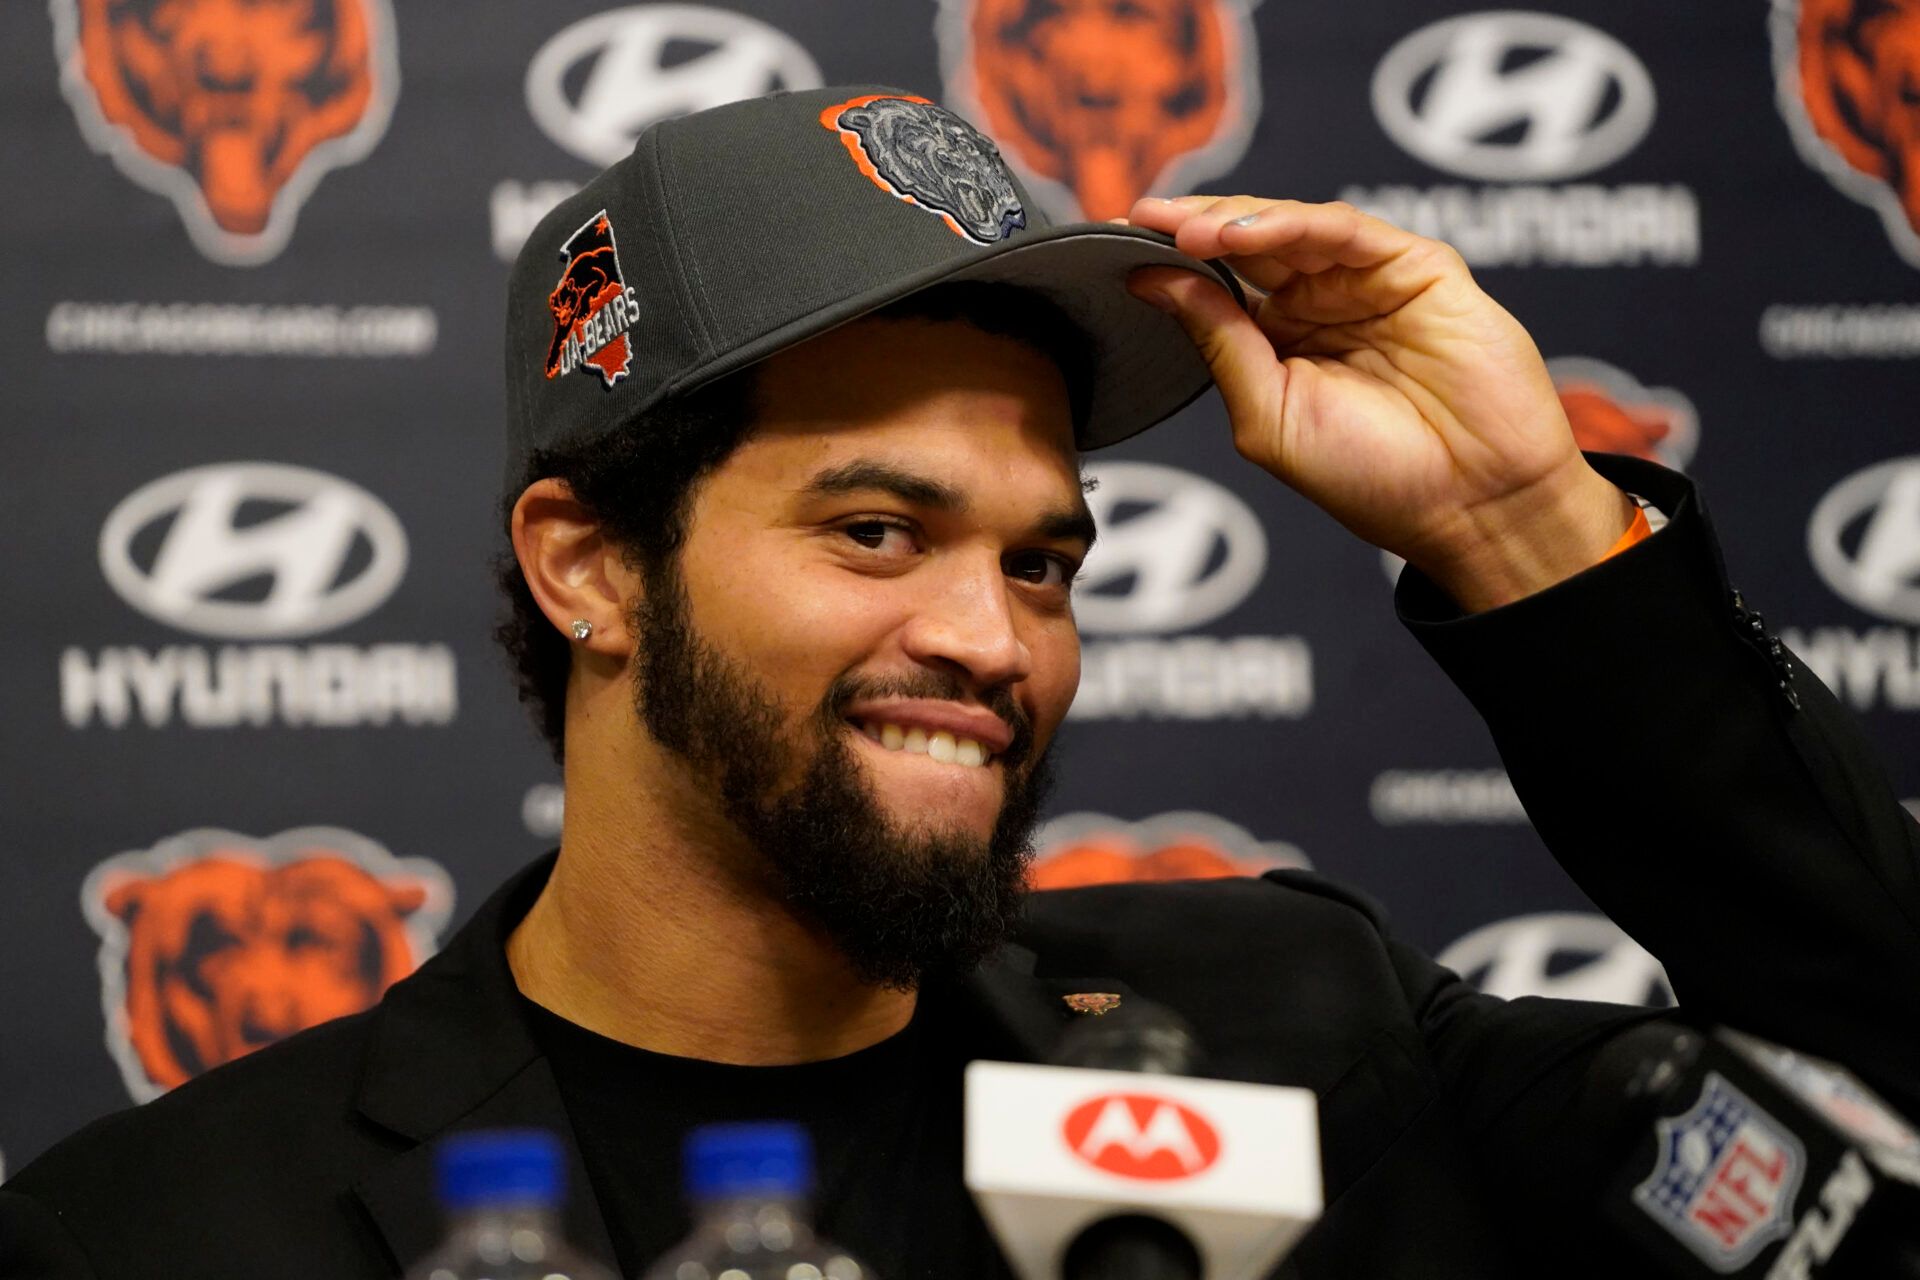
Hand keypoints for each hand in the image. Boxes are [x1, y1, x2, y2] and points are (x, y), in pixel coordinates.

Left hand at [1125, 195, 1635, 611]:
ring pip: (1292, 227)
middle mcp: (1322, 303)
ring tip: (1187, 229)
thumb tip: (1152, 281)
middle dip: (1192, 224)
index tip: (1116, 240)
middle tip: (1142, 217)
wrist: (1470, 507)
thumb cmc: (1373, 479)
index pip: (1216, 282)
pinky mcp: (1418, 268)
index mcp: (1281, 340)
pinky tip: (1246, 236)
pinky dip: (1294, 225)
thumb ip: (1218, 343)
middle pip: (1248, 241)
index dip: (1169, 257)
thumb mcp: (1269, 415)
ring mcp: (1369, 281)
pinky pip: (1349, 230)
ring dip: (1236, 221)